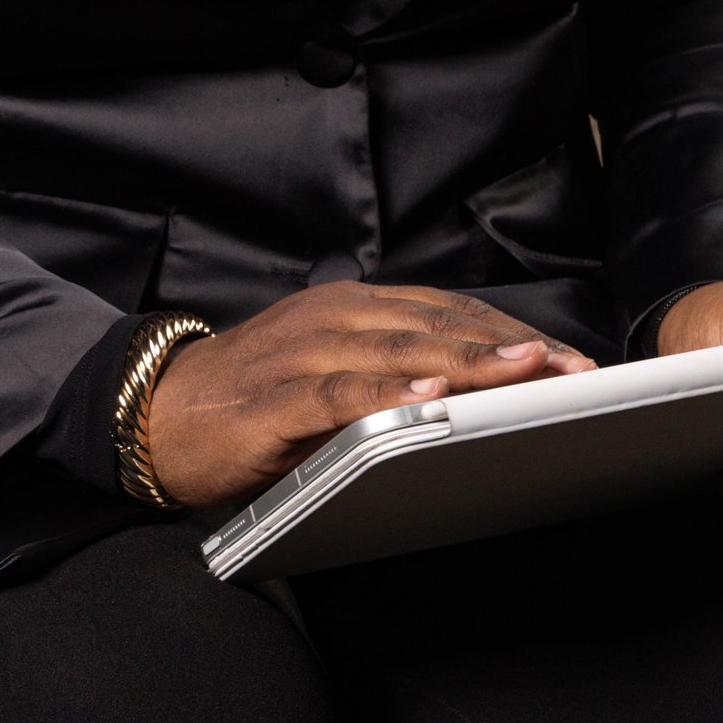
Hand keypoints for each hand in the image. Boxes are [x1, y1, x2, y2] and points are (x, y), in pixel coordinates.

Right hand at [143, 284, 595, 512]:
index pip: (450, 313)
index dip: (511, 332)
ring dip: (469, 361)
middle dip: (511, 348)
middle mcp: (335, 318)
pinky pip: (340, 392)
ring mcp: (304, 353)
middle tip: (572, 369)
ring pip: (401, 352)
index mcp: (354, 309)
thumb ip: (392, 376)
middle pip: (440, 327)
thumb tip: (475, 398)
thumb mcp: (331, 375)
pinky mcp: (275, 396)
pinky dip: (387, 394)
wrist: (150, 413)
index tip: (568, 358)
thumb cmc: (249, 401)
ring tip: (523, 368)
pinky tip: (427, 397)